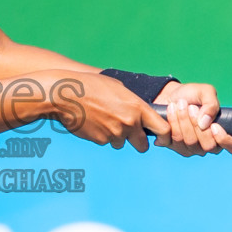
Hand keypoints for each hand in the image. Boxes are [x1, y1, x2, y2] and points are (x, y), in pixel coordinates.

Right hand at [42, 72, 169, 152]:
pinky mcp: (100, 140)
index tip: (161, 138)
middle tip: (131, 135)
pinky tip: (93, 122)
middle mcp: (129, 123)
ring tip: (104, 120)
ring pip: (121, 143)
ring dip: (117, 137)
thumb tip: (140, 113)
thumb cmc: (91, 85)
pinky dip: (102, 135)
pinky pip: (106, 142)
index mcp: (137, 108)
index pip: (163, 129)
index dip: (165, 136)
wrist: (66, 95)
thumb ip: (132, 102)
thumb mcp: (118, 87)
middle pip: (143, 145)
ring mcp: (114, 133)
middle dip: (138, 142)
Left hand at [152, 81, 231, 157]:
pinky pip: (173, 140)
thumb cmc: (191, 95)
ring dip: (183, 120)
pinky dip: (171, 122)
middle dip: (197, 124)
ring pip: (189, 142)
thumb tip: (205, 123)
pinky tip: (170, 110)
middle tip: (191, 107)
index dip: (225, 140)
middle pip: (208, 145)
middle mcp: (208, 144)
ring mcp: (190, 148)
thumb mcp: (205, 92)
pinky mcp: (174, 146)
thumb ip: (211, 104)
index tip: (214, 126)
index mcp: (221, 133)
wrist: (169, 95)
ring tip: (178, 104)